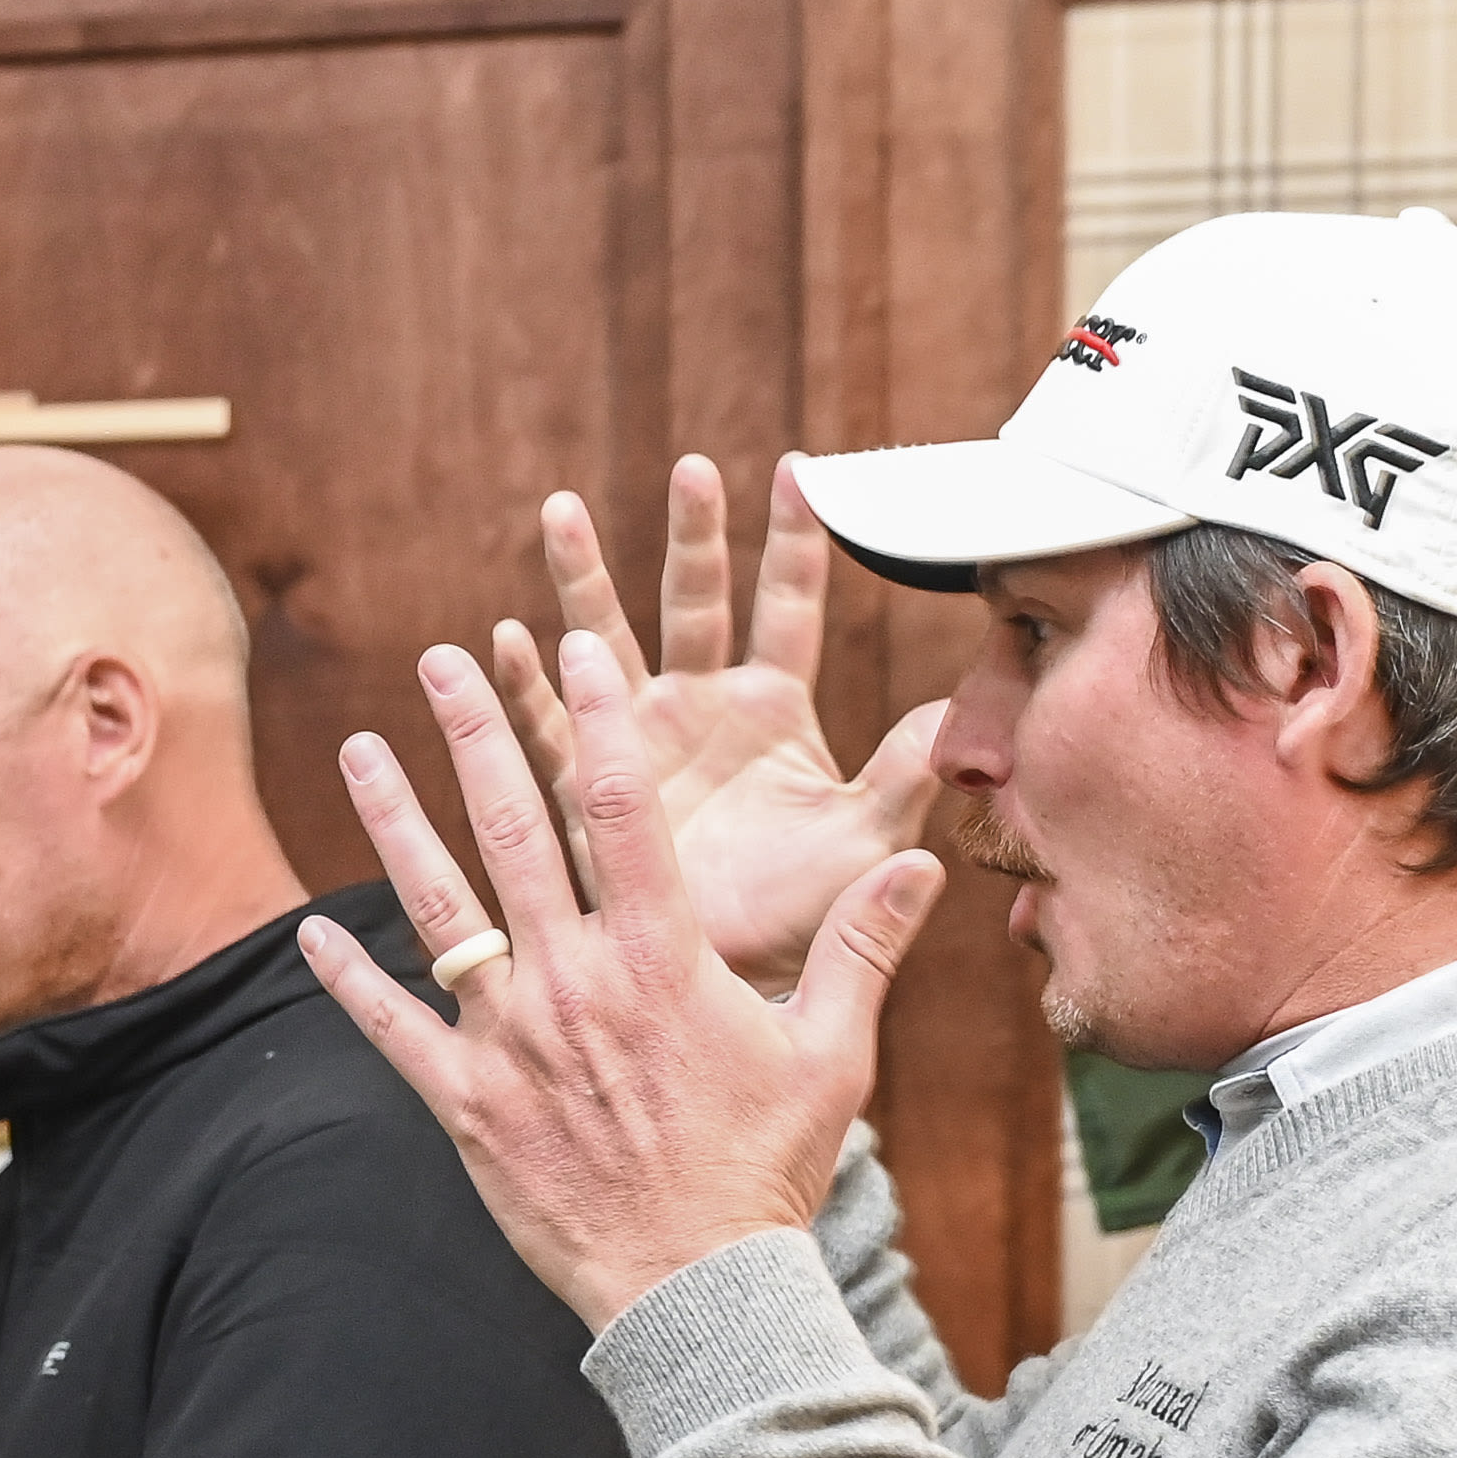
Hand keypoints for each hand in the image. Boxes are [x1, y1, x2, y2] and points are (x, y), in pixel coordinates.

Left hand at [306, 628, 944, 1330]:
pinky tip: (305, 930)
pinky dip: (347, 978)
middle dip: (475, 734)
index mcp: (663, 956)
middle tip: (440, 660)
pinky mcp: (463, 1102)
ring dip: (395, 822)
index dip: (597, 716)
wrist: (695, 1287)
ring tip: (359, 750)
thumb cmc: (766, 1169)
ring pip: (439, 908)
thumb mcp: (833, 1053)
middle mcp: (575, 980)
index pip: (624, 807)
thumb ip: (864, 945)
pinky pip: (390, 1027)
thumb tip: (924, 859)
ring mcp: (510, 1039)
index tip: (576, 647)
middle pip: (514, 830)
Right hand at [486, 455, 946, 994]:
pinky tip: (506, 640)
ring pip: (607, 640)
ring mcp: (638, 743)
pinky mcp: (586, 788)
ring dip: (583, 579)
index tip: (801, 469)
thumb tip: (950, 714)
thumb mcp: (861, 846)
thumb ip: (901, 779)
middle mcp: (702, 711)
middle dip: (690, 534)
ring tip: (560, 511)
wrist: (725, 989)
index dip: (794, 541)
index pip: (788, 607)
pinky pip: (553, 725)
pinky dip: (529, 684)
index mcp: (774, 713)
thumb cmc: (800, 924)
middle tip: (689, 468)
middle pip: (694, 600)